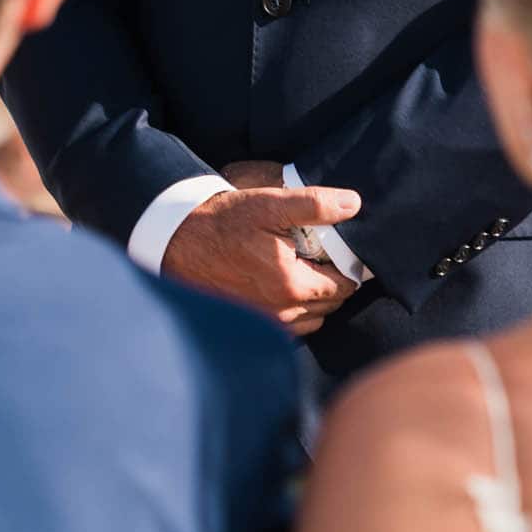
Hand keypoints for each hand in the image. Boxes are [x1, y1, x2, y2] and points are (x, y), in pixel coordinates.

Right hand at [163, 179, 362, 334]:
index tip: (338, 250)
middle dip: (332, 282)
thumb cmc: (223, 222)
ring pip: (313, 320)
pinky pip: (290, 327)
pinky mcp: (252, 325)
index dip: (347, 266)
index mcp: (292, 285)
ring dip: (315, 299)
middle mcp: (282, 313)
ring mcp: (266, 323)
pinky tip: (282, 285)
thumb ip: (314, 205)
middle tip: (320, 256)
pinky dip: (296, 311)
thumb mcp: (269, 204)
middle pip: (330, 305)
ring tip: (302, 270)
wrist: (178, 240)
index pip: (345, 286)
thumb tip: (353, 204)